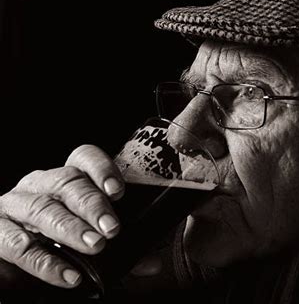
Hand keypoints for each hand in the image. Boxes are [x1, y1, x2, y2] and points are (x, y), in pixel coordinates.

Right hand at [0, 145, 123, 287]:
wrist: (11, 258)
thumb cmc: (56, 239)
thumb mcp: (92, 240)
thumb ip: (122, 251)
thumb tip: (151, 264)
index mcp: (66, 180)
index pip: (83, 159)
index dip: (101, 169)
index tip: (118, 190)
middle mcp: (40, 185)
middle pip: (67, 183)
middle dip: (92, 205)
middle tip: (112, 228)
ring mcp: (15, 205)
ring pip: (43, 208)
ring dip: (71, 228)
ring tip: (95, 245)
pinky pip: (17, 244)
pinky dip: (45, 261)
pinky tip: (67, 273)